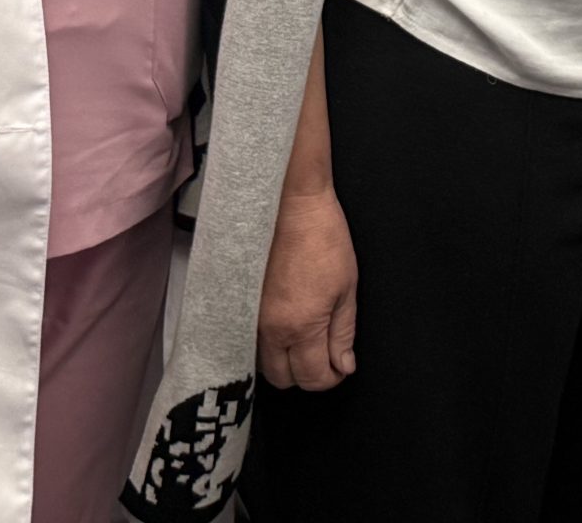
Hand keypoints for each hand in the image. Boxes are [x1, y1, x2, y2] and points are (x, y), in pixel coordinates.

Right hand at [258, 184, 357, 390]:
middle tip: (321, 350)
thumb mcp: (347, 285)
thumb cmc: (322, 236)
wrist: (286, 202)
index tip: (339, 365)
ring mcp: (247, 317)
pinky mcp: (235, 303)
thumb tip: (344, 366)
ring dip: (282, 359)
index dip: (331, 378)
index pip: (313, 379)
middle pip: (283, 379)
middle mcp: (269, 329)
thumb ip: (343, 332)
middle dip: (305, 373)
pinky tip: (279, 323)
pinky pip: (245, 339)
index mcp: (302, 326)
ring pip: (261, 363)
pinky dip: (263, 342)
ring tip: (301, 333)